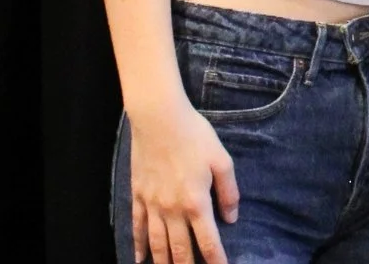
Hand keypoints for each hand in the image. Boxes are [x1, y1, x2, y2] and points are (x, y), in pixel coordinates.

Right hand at [128, 103, 239, 263]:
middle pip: (180, 250)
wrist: (159, 119)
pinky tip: (139, 259)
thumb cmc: (195, 136)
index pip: (208, 241)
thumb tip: (231, 219)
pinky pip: (137, 227)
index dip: (216, 260)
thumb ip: (229, 192)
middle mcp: (172, 209)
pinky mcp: (137, 196)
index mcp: (197, 202)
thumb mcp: (222, 161)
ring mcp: (152, 205)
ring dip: (163, 263)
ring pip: (157, 244)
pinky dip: (138, 246)